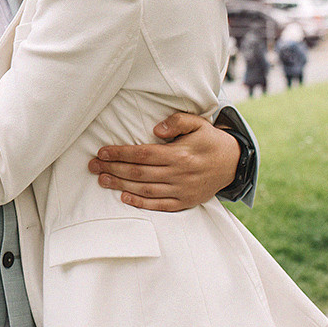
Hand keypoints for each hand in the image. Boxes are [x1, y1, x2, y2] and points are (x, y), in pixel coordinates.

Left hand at [87, 112, 240, 211]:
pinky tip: (124, 198)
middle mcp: (179, 174)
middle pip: (139, 173)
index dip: (120, 153)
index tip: (102, 152)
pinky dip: (141, 204)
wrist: (234, 163)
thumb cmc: (210, 140)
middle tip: (92, 166)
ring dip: (121, 185)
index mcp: (179, 154)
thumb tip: (156, 129)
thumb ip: (178, 121)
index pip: (143, 154)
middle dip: (113, 169)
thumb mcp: (198, 123)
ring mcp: (182, 190)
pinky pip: (160, 205)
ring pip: (145, 190)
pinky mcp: (185, 201)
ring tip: (102, 179)